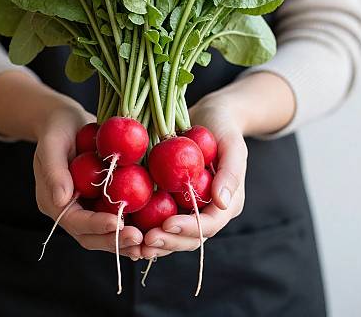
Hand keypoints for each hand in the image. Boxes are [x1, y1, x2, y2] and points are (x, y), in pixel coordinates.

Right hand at [33, 98, 143, 259]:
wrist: (66, 120)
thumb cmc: (56, 128)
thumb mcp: (52, 143)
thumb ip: (54, 171)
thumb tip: (62, 200)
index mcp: (54, 202)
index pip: (75, 222)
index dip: (96, 226)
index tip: (118, 224)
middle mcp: (71, 210)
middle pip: (92, 236)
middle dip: (115, 241)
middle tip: (140, 239)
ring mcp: (88, 207)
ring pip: (106, 233)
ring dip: (126, 240)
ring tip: (150, 242)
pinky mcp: (103, 200)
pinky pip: (118, 216)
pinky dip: (133, 225)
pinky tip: (153, 229)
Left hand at [141, 96, 246, 258]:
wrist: (208, 116)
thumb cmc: (224, 128)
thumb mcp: (233, 145)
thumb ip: (230, 173)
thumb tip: (222, 203)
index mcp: (226, 203)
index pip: (209, 225)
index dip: (188, 228)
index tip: (167, 223)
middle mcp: (207, 211)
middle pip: (189, 237)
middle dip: (168, 242)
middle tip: (145, 241)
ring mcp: (188, 207)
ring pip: (173, 234)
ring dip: (156, 241)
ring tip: (135, 243)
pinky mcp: (172, 199)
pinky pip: (159, 217)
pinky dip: (145, 226)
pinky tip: (127, 227)